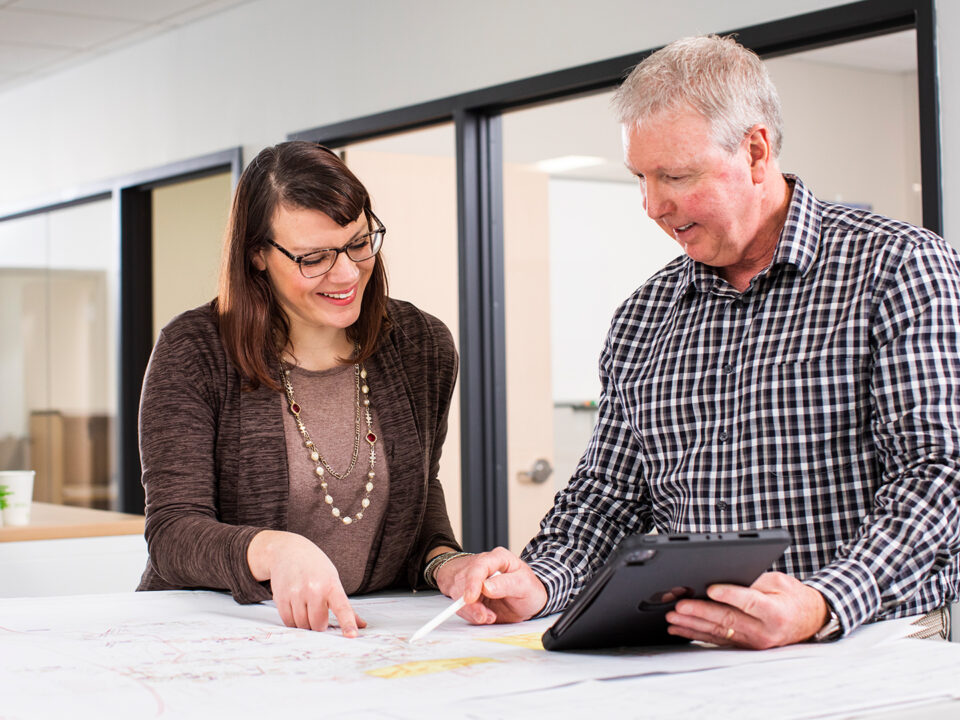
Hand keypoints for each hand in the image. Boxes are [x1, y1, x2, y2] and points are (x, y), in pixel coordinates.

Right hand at [247, 530, 366, 635]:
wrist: (289, 551)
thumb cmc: (315, 567)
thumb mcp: (333, 579)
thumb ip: (345, 605)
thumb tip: (362, 625)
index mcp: (331, 585)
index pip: (342, 608)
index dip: (347, 623)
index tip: (352, 635)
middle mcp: (313, 589)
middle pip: (318, 624)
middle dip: (319, 624)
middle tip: (317, 612)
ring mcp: (296, 593)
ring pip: (302, 625)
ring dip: (305, 623)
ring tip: (306, 607)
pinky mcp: (281, 598)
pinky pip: (288, 622)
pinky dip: (293, 621)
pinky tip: (296, 608)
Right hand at [435, 547, 547, 624]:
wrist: (526, 602)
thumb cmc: (528, 590)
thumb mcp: (526, 586)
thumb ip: (507, 585)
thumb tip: (486, 587)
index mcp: (499, 557)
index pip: (480, 566)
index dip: (473, 582)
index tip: (470, 599)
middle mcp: (483, 565)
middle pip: (464, 581)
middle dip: (471, 603)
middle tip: (483, 616)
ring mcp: (473, 578)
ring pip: (458, 594)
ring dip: (470, 610)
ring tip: (489, 616)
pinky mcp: (467, 592)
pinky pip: (459, 604)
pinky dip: (469, 614)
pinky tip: (483, 616)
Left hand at [665, 571, 828, 648]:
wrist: (809, 621)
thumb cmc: (792, 597)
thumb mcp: (777, 582)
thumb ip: (752, 582)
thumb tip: (722, 577)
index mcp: (775, 612)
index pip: (750, 602)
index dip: (729, 595)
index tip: (710, 589)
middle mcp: (765, 631)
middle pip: (728, 619)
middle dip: (700, 612)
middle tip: (680, 606)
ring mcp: (754, 642)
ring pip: (718, 632)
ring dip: (692, 625)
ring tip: (673, 618)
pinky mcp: (745, 646)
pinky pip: (717, 640)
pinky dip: (696, 633)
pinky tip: (680, 629)